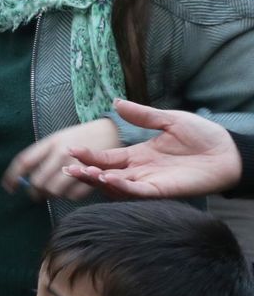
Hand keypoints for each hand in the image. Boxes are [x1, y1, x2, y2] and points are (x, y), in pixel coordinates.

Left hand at [3, 118, 120, 201]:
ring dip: (50, 195)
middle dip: (34, 192)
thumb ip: (40, 156)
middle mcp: (61, 153)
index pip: (24, 162)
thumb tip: (22, 179)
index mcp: (50, 143)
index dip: (12, 177)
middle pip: (38, 181)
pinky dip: (68, 196)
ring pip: (54, 191)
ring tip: (51, 192)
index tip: (8, 187)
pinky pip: (73, 195)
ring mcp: (77, 165)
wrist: (111, 131)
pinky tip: (69, 190)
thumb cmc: (79, 137)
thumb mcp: (57, 139)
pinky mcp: (91, 176)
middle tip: (35, 194)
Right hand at [61, 99, 238, 198]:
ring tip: (83, 172)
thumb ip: (143, 115)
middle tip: (68, 167)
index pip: (106, 158)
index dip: (89, 155)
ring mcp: (149, 182)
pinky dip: (121, 187)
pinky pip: (137, 192)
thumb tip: (117, 103)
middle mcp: (139, 171)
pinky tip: (108, 178)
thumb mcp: (169, 120)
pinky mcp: (162, 191)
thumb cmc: (203, 135)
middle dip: (85, 171)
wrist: (228, 151)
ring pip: (116, 186)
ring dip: (98, 181)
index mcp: (138, 155)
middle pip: (104, 174)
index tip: (71, 150)